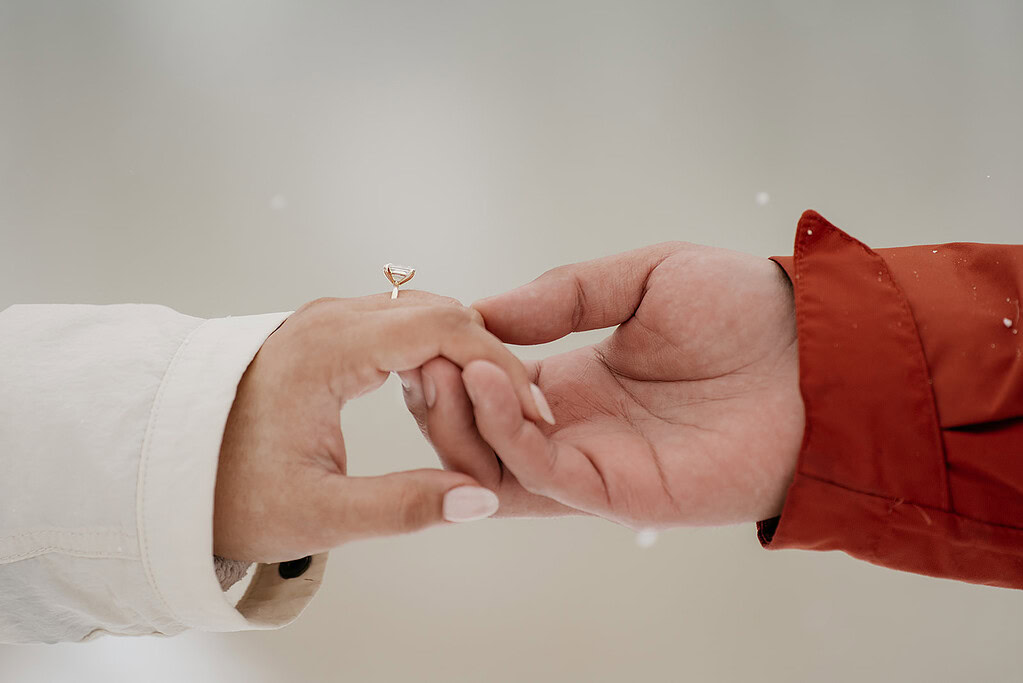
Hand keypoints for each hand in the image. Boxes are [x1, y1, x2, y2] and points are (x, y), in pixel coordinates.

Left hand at [214, 292, 548, 561]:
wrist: (164, 470)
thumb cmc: (228, 491)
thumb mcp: (318, 514)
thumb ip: (403, 507)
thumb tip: (481, 498)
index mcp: (326, 351)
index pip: (442, 328)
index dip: (498, 368)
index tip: (530, 413)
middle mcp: (328, 319)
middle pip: (441, 313)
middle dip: (488, 364)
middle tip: (516, 421)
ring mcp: (326, 321)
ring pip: (424, 316)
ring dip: (463, 359)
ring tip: (482, 419)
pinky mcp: (326, 334)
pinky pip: (398, 327)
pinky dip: (433, 356)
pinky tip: (440, 401)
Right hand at [407, 243, 804, 527]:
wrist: (818, 349)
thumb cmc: (742, 310)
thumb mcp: (641, 277)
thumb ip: (563, 294)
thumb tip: (482, 309)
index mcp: (572, 381)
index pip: (483, 384)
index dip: (449, 357)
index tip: (425, 322)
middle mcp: (572, 427)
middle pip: (472, 434)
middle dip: (437, 395)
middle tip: (422, 352)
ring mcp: (590, 463)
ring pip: (490, 464)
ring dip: (456, 418)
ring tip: (447, 364)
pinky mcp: (615, 492)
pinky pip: (537, 474)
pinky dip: (501, 434)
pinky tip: (490, 380)